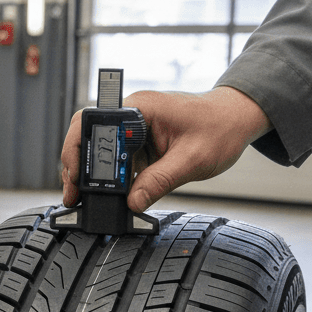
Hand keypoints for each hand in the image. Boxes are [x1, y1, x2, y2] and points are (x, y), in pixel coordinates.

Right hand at [60, 87, 271, 211]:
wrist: (238, 119)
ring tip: (83, 198)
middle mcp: (131, 113)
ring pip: (97, 147)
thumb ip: (160, 180)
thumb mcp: (192, 159)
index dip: (77, 150)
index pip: (92, 123)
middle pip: (86, 134)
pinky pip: (115, 157)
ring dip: (89, 172)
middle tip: (73, 194)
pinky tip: (106, 194)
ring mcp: (133, 127)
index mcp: (140, 108)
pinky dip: (107, 176)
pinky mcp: (139, 140)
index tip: (76, 178)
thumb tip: (133, 203)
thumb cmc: (221, 128)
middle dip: (75, 164)